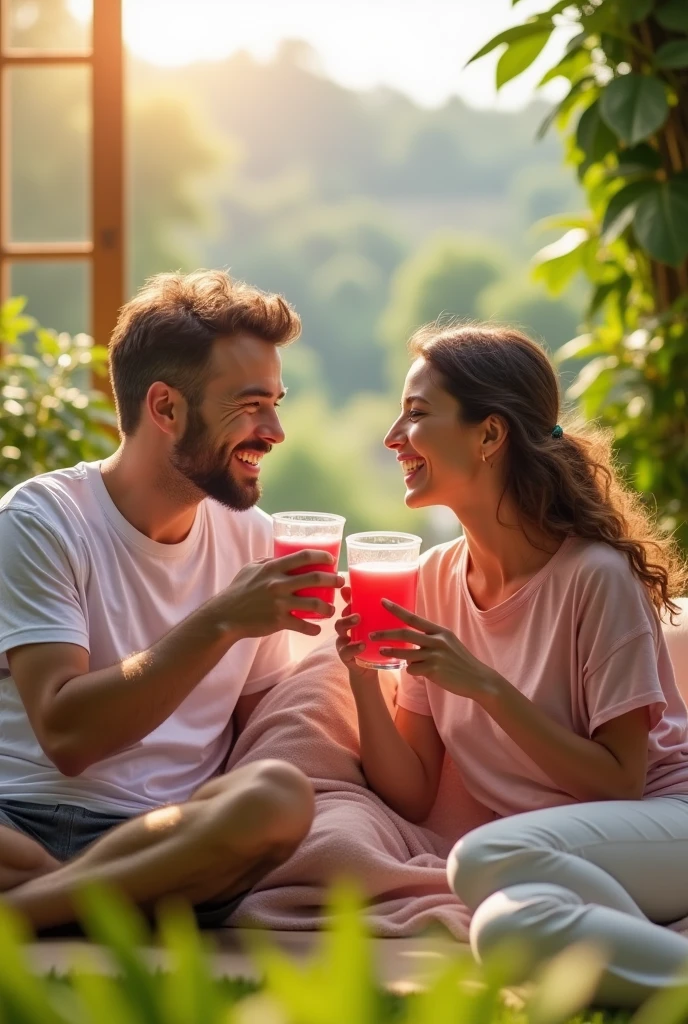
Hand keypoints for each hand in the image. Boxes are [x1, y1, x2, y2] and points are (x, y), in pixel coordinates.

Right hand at [219, 549, 344, 638]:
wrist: (225, 616)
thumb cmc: (238, 590)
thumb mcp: (250, 569)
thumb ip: (267, 562)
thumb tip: (282, 555)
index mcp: (273, 568)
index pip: (304, 556)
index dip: (322, 556)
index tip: (332, 560)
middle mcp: (278, 584)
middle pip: (315, 578)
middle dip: (333, 580)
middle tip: (341, 582)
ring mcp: (280, 603)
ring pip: (314, 604)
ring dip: (328, 608)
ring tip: (332, 610)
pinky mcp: (279, 621)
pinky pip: (303, 626)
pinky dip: (313, 629)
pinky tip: (317, 629)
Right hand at [334, 586, 377, 684]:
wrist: (371, 669)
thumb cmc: (376, 645)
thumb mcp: (382, 629)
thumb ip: (386, 617)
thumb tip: (398, 600)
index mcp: (354, 620)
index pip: (347, 605)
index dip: (346, 597)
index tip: (348, 590)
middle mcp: (345, 629)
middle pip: (341, 616)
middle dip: (347, 613)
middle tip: (358, 613)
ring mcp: (343, 642)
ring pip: (339, 631)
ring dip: (347, 624)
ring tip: (358, 622)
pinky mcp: (346, 655)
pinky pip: (345, 651)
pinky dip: (353, 647)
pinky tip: (362, 645)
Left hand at [372, 600, 499, 699]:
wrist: (478, 679)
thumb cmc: (460, 662)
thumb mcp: (448, 644)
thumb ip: (431, 639)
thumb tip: (410, 641)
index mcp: (440, 631)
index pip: (413, 617)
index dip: (396, 610)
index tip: (382, 601)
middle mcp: (437, 640)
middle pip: (404, 634)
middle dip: (385, 634)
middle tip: (371, 634)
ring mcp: (435, 655)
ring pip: (405, 654)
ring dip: (391, 652)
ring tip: (381, 651)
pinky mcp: (433, 670)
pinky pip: (412, 669)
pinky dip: (412, 670)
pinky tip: (421, 673)